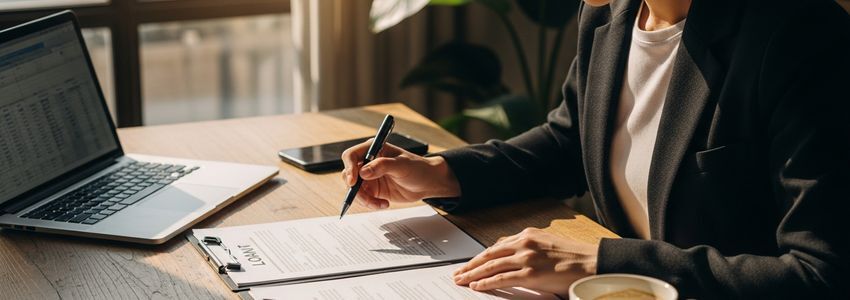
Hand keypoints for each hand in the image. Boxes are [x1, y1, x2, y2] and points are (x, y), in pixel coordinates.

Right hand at [341, 139, 460, 208]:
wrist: (428, 182)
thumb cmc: (418, 168)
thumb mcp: (402, 165)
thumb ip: (383, 166)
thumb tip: (363, 172)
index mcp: (373, 149)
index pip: (351, 156)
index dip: (349, 168)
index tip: (354, 182)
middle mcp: (368, 162)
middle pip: (348, 174)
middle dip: (354, 188)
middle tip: (367, 198)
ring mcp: (369, 177)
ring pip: (354, 189)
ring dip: (363, 199)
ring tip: (380, 204)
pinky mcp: (373, 190)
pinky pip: (363, 198)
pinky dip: (370, 204)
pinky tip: (384, 204)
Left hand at [452, 228, 597, 296]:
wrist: (592, 262)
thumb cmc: (574, 257)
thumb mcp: (547, 244)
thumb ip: (530, 249)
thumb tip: (513, 260)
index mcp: (528, 235)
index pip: (497, 246)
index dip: (481, 256)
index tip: (471, 262)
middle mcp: (524, 243)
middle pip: (489, 254)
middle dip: (471, 264)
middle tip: (459, 272)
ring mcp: (526, 258)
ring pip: (491, 266)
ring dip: (473, 274)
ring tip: (462, 280)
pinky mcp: (530, 274)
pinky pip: (501, 279)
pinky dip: (486, 282)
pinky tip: (476, 286)